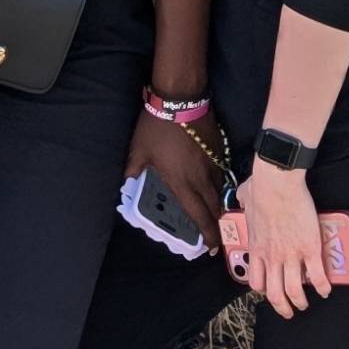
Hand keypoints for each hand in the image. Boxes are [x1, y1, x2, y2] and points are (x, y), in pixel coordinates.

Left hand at [125, 110, 224, 251]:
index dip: (206, 233)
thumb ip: (133, 170)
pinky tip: (217, 190)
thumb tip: (126, 184)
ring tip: (217, 218)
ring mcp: (213, 164)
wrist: (180, 101)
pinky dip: (220, 187)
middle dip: (217, 226)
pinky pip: (222, 176)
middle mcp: (201, 178)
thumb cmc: (156, 127)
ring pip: (220, 193)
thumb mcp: (138, 150)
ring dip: (219, 207)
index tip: (210, 248)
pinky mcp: (219, 152)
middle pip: (214, 208)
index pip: (198, 214)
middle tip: (217, 239)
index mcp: (181, 182)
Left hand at [234, 162, 331, 318]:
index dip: (263, 290)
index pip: (256, 280)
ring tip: (305, 303)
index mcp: (256, 247)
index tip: (269, 291)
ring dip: (300, 301)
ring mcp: (291, 255)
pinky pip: (317, 276)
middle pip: (274, 293)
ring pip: (294, 291)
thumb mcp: (245, 199)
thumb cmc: (261, 187)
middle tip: (288, 311)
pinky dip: (323, 287)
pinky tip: (326, 290)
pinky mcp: (309, 249)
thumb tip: (242, 196)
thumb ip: (243, 202)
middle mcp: (272, 256)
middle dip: (282, 307)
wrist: (277, 182)